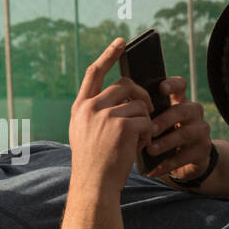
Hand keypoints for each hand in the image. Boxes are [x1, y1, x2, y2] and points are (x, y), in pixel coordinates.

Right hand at [68, 37, 156, 192]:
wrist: (94, 185)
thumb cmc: (94, 163)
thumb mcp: (85, 133)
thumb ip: (97, 112)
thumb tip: (126, 95)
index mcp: (80, 107)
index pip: (94, 73)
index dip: (108, 55)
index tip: (121, 42)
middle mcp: (90, 108)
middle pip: (124, 85)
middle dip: (141, 96)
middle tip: (148, 110)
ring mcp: (105, 116)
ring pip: (139, 104)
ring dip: (145, 120)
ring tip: (139, 138)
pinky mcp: (122, 126)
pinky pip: (146, 120)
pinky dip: (148, 133)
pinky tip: (140, 146)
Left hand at [139, 76, 213, 179]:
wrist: (186, 161)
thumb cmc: (163, 135)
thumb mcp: (157, 121)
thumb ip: (146, 113)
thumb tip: (120, 107)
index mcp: (180, 101)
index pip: (180, 85)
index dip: (172, 84)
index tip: (161, 89)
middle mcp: (193, 113)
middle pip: (183, 110)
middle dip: (165, 119)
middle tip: (149, 129)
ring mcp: (200, 131)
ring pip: (185, 133)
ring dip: (166, 142)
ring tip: (150, 150)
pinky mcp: (202, 151)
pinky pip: (184, 157)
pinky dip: (167, 164)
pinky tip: (152, 171)